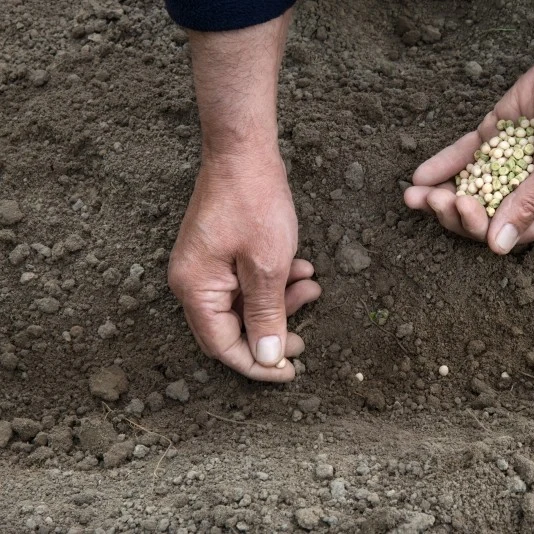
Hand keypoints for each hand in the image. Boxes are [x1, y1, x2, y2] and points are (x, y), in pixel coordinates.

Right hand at [168, 153, 320, 380]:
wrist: (243, 151)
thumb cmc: (254, 203)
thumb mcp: (268, 266)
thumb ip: (267, 315)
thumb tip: (266, 358)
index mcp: (195, 290)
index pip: (223, 346)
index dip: (257, 365)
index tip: (290, 371)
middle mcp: (192, 283)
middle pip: (232, 330)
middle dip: (272, 334)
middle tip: (305, 340)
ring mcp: (204, 267)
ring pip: (244, 305)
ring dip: (281, 303)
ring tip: (312, 287)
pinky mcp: (219, 253)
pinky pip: (246, 282)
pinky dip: (274, 283)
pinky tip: (302, 269)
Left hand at [405, 39, 533, 252]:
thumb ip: (530, 205)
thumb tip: (498, 246)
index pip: (508, 231)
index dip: (481, 227)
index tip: (465, 207)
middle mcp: (526, 191)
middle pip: (483, 214)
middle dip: (454, 213)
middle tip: (434, 202)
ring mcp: (506, 164)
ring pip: (467, 186)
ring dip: (438, 194)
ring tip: (411, 197)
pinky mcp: (492, 137)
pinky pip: (462, 156)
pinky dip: (441, 166)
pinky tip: (419, 176)